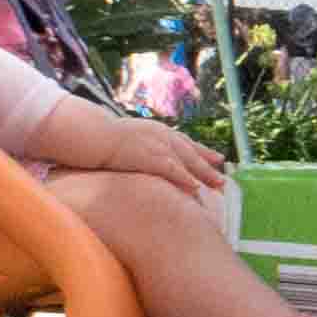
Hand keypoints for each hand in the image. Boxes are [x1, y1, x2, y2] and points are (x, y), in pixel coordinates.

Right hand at [102, 115, 231, 194]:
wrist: (93, 134)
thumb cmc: (105, 138)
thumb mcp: (130, 137)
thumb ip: (143, 144)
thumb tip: (146, 154)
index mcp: (158, 131)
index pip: (186, 142)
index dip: (203, 152)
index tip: (219, 159)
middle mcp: (162, 136)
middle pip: (191, 153)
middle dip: (209, 166)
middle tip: (224, 180)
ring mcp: (157, 146)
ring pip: (186, 161)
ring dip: (203, 174)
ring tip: (218, 185)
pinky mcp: (148, 157)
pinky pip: (171, 169)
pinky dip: (184, 177)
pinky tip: (195, 186)